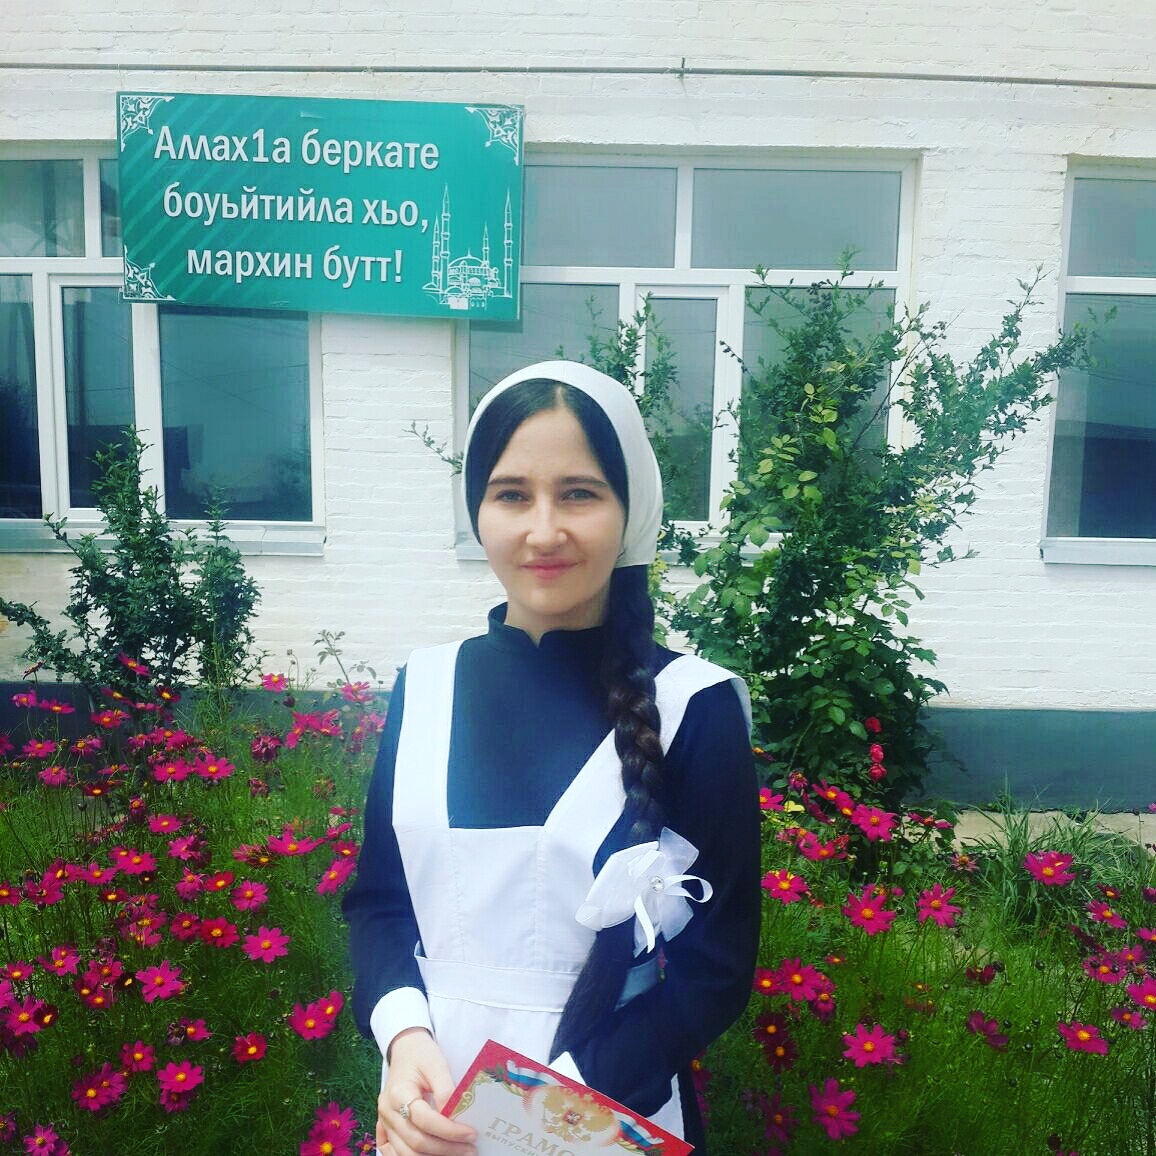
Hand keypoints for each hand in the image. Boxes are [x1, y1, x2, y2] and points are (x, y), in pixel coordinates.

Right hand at [378, 1029, 477, 1155]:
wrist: (405, 1049)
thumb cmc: (422, 1055)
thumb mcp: (437, 1064)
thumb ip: (445, 1090)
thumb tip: (454, 1117)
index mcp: (398, 1092)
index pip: (424, 1120)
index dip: (448, 1130)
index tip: (470, 1133)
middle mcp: (387, 1111)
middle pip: (416, 1141)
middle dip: (446, 1149)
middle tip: (470, 1149)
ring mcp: (384, 1123)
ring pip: (406, 1153)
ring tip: (459, 1153)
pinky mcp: (385, 1129)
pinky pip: (395, 1153)